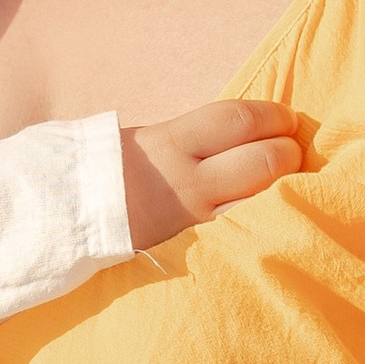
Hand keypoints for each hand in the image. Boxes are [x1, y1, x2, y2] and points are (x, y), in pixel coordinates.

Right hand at [120, 100, 299, 249]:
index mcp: (171, 143)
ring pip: (263, 200)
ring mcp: (196, 219)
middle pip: (262, 161)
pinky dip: (265, 215)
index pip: (238, 121)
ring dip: (285, 187)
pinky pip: (245, 227)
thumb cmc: (116, 169)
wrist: (74, 218)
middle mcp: (188, 182)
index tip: (287, 118)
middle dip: (288, 152)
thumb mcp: (152, 139)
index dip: (273, 116)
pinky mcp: (200, 247)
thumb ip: (199, 136)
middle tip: (290, 149)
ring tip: (286, 179)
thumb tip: (252, 127)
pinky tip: (272, 209)